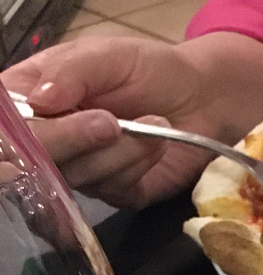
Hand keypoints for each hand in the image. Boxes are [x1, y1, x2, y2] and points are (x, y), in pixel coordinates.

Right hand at [1, 33, 262, 208]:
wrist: (204, 99)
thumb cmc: (151, 68)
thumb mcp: (108, 55)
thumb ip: (72, 72)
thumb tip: (40, 99)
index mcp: (34, 96)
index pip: (9, 126)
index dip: (21, 133)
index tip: (43, 123)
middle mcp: (52, 138)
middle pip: (33, 160)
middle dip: (72, 142)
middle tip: (108, 121)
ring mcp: (82, 169)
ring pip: (76, 178)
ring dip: (118, 152)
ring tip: (150, 123)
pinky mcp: (115, 193)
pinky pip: (112, 191)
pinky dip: (135, 168)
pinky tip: (154, 146)